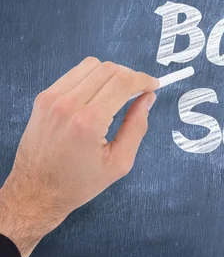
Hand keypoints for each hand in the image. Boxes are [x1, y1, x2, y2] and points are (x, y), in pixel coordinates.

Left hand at [0, 57, 158, 256]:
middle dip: (130, 76)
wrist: (36, 192)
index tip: (154, 86)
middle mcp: (68, 104)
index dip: (144, 80)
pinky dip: (92, 77)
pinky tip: (98, 95)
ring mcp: (52, 98)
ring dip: (111, 74)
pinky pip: (75, 73)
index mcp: (89, 122)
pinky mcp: (43, 98)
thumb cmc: (78, 183)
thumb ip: (137, 126)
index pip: (123, 82)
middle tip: (140, 91)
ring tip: (119, 92)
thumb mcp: (119, 162)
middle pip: (109, 69)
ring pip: (92, 65)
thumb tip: (148, 98)